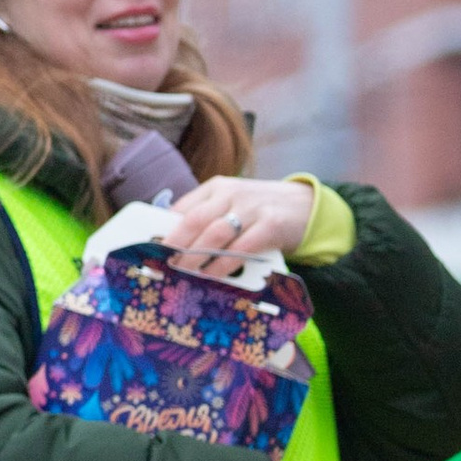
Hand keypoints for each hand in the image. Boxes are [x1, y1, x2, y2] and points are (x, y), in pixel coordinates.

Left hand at [160, 174, 313, 276]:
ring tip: (184, 270)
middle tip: (165, 262)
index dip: (166, 229)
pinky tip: (214, 273)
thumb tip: (173, 239)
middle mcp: (232, 194)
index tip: (153, 248)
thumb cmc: (261, 210)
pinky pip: (242, 246)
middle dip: (177, 243)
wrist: (306, 205)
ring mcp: (252, 209)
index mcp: (217, 187)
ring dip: (197, 254)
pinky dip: (225, 262)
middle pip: (196, 218)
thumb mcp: (232, 204)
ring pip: (216, 232)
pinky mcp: (271, 225)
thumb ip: (207, 216)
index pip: (184, 207)